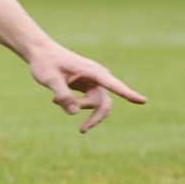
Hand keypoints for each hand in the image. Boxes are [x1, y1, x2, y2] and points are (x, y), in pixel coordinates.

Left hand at [25, 42, 145, 132]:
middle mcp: (98, 77)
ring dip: (79, 108)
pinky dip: (74, 105)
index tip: (143, 101)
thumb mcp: (49, 78)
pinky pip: (89, 103)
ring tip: (54, 101)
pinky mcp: (89, 87)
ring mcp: (95, 83)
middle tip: (82, 130)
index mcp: (92, 71)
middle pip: (104, 103)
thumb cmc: (45, 63)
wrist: (40, 53)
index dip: (128, 94)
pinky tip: (55, 100)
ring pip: (96, 104)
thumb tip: (74, 113)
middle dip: (94, 117)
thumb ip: (61, 94)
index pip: (113, 84)